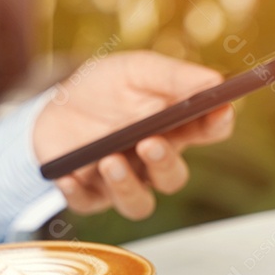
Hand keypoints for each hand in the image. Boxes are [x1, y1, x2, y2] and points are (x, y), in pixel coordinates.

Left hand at [33, 51, 233, 219]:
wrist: (55, 105)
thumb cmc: (103, 88)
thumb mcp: (134, 70)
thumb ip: (171, 76)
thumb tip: (214, 80)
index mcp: (174, 128)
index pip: (209, 131)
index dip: (218, 123)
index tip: (218, 110)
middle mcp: (152, 161)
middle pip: (173, 176)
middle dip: (164, 163)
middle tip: (149, 143)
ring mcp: (122, 181)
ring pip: (138, 203)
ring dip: (126, 186)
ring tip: (110, 160)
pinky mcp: (87, 193)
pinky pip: (86, 204)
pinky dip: (77, 192)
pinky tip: (68, 176)